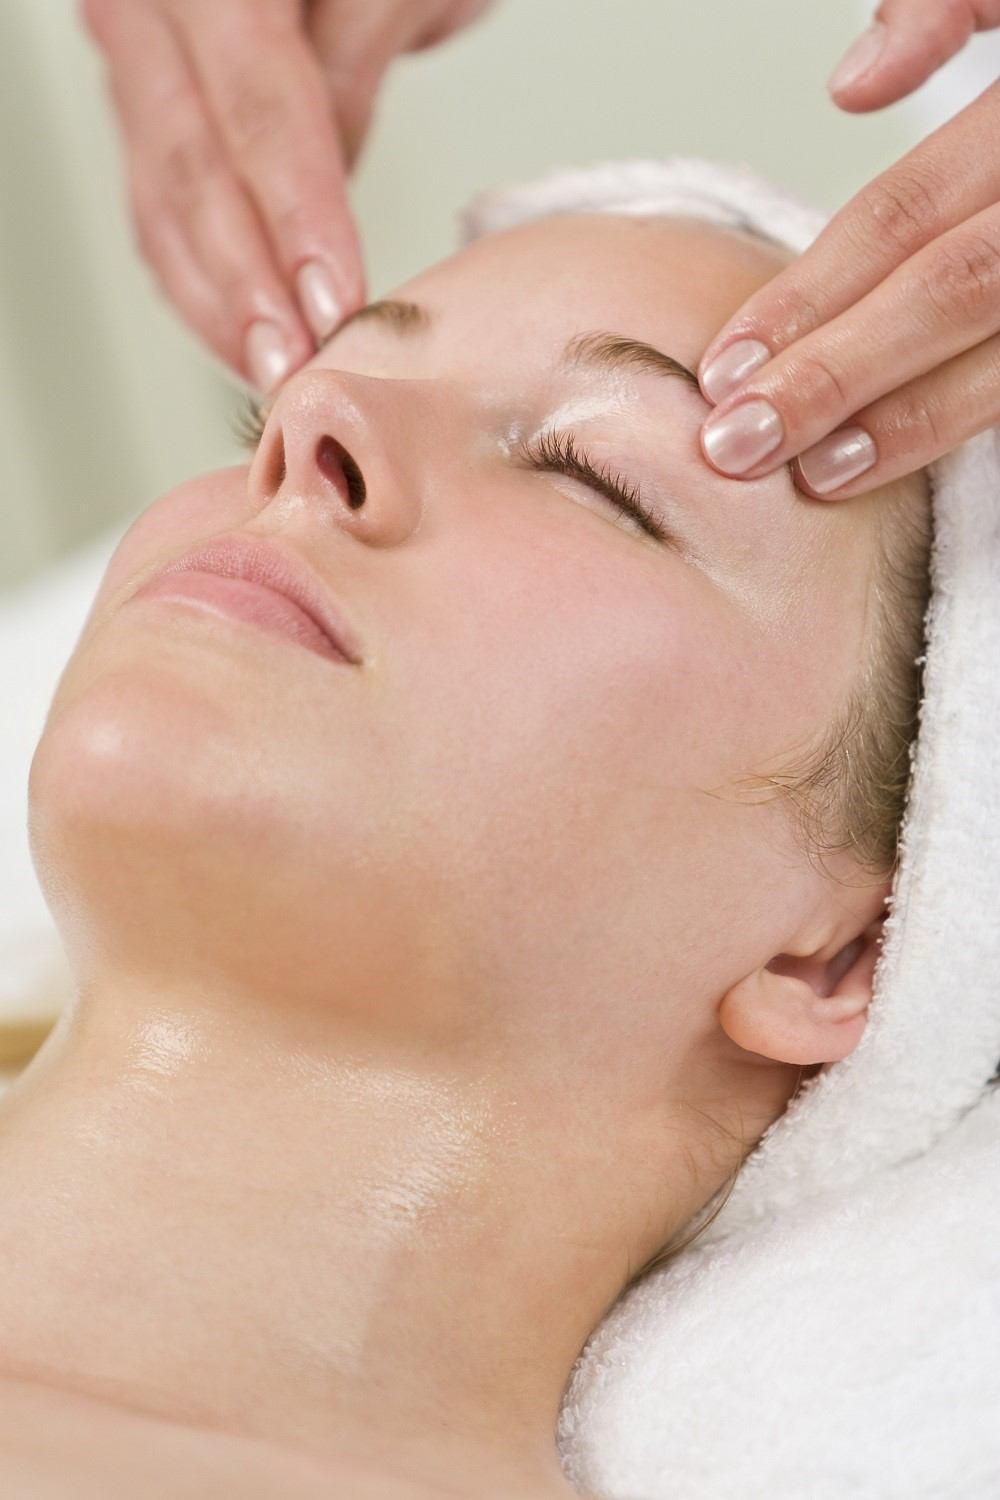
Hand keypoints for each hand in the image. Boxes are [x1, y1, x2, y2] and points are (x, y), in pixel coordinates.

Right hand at [79, 0, 493, 392]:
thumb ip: (353, 69)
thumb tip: (325, 186)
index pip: (257, 106)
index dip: (296, 217)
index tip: (333, 302)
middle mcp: (153, 6)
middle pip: (193, 166)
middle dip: (248, 285)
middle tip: (294, 364)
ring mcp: (138, 58)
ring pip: (163, 200)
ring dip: (219, 303)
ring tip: (274, 371)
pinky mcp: (147, 108)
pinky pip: (159, 209)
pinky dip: (202, 284)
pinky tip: (244, 339)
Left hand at [695, 0, 999, 498]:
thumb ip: (946, 6)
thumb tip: (852, 87)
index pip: (905, 215)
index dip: (809, 294)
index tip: (725, 364)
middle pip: (949, 294)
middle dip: (836, 376)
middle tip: (739, 442)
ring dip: (910, 423)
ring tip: (815, 473)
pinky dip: (968, 423)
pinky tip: (900, 456)